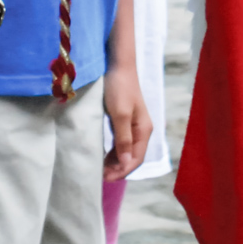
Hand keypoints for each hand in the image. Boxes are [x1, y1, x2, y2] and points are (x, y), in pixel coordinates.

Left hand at [102, 63, 152, 181]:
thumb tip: (127, 163)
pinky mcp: (124, 120)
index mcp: (144, 130)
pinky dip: (113, 152)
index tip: (105, 178)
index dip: (122, 171)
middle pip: (132, 157)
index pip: (136, 159)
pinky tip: (103, 155)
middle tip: (99, 176)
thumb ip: (123, 139)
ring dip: (115, 162)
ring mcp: (133, 125)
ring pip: (126, 151)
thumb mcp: (120, 114)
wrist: (118, 65)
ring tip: (100, 168)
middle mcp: (141, 130)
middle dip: (118, 169)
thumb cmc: (120, 88)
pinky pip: (121, 142)